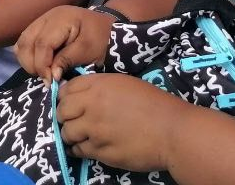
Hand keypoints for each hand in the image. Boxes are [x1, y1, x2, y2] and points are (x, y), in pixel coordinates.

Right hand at [15, 7, 113, 83]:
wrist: (107, 29)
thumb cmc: (101, 39)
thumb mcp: (88, 51)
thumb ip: (67, 60)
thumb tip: (51, 76)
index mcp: (61, 18)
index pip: (42, 43)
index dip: (42, 65)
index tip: (50, 82)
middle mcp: (47, 16)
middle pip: (27, 41)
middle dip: (32, 64)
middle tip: (45, 79)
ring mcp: (42, 20)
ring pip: (22, 41)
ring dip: (27, 60)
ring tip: (41, 73)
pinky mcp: (41, 27)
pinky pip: (25, 41)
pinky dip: (27, 55)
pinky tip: (38, 65)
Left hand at [57, 73, 185, 171]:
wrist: (172, 130)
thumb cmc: (154, 103)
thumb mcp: (124, 83)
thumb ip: (100, 87)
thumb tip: (81, 94)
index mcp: (98, 86)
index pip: (66, 90)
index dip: (65, 97)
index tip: (69, 103)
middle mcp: (92, 106)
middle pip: (61, 111)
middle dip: (64, 116)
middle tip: (73, 120)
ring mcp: (95, 131)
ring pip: (66, 133)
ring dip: (70, 134)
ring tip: (80, 135)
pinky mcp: (101, 152)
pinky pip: (79, 150)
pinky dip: (80, 149)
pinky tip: (87, 147)